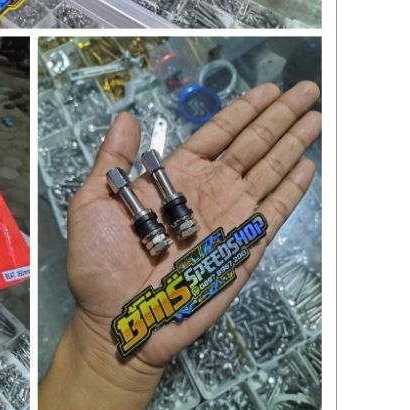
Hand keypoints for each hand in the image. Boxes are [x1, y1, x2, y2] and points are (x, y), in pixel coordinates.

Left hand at [40, 80, 320, 409]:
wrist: (117, 319)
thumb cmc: (99, 263)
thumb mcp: (93, 202)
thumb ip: (112, 159)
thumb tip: (125, 116)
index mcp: (175, 177)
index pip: (217, 134)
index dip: (243, 111)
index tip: (267, 90)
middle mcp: (207, 191)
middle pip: (251, 144)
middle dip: (278, 116)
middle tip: (305, 90)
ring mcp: (228, 218)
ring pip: (268, 171)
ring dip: (293, 143)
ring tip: (316, 116)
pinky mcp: (242, 248)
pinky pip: (272, 212)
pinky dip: (291, 189)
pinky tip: (308, 166)